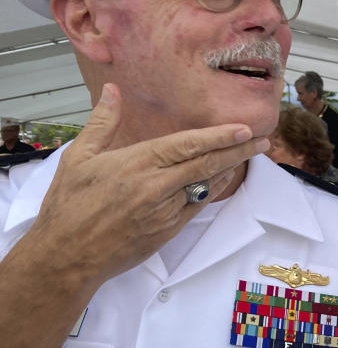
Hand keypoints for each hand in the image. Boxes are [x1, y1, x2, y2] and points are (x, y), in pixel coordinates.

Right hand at [26, 83, 269, 289]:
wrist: (66, 258)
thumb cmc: (68, 205)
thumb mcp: (78, 158)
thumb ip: (102, 122)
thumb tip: (114, 90)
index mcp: (135, 165)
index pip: (187, 146)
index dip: (219, 137)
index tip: (244, 129)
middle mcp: (155, 188)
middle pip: (206, 165)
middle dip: (238, 151)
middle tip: (262, 140)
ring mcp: (164, 212)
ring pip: (206, 185)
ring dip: (230, 169)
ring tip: (251, 154)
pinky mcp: (168, 231)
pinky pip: (198, 205)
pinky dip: (213, 189)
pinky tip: (224, 177)